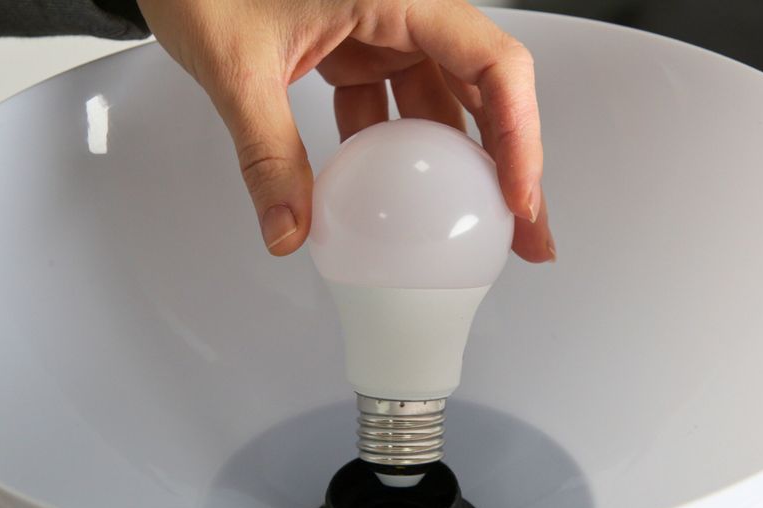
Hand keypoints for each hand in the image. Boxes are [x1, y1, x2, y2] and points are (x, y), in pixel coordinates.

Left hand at [135, 0, 553, 261]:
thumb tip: (289, 229)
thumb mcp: (238, 67)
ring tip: (475, 226)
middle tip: (524, 231)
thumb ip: (267, 153)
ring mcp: (386, 31)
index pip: (491, 63)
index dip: (519, 135)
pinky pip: (399, 107)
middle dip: (510, 163)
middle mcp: (406, 9)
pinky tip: (399, 198)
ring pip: (447, 102)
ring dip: (461, 166)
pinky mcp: (361, 50)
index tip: (517, 198)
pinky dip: (402, 154)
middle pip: (486, 90)